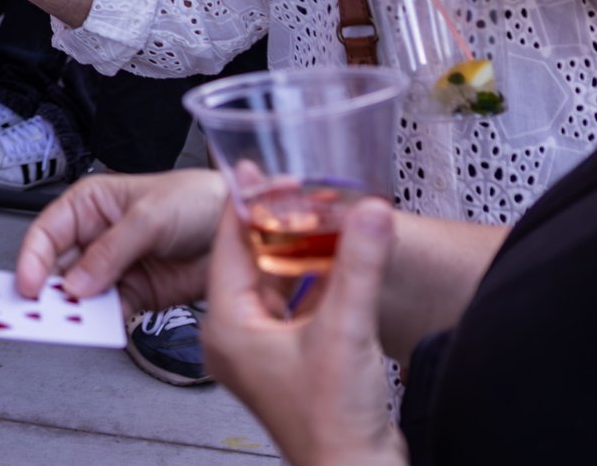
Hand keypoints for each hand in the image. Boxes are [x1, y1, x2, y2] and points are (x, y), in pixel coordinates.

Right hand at [18, 169, 226, 312]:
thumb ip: (112, 249)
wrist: (243, 230)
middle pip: (58, 269)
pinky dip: (101, 324)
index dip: (32, 260)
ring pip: (80, 296)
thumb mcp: (150, 216)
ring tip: (70, 324)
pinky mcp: (136, 296)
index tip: (29, 286)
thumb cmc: (197, 200)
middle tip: (39, 314)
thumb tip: (77, 282)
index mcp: (90, 206)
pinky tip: (99, 328)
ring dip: (74, 312)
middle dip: (48, 292)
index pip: (47, 233)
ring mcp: (115, 269)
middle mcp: (96, 238)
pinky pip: (108, 313)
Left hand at [200, 200, 405, 465]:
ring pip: (275, 284)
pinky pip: (294, 307)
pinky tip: (336, 262)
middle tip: (294, 190)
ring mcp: (263, 352)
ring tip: (318, 218)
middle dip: (275, 226)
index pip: (227, 247)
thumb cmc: (332, 426)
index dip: (244, 205)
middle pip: (249, 262)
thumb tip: (369, 213)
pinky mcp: (291, 363)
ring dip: (297, 253)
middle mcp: (237, 339)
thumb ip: (358, 264)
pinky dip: (313, 282)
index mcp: (227, 328)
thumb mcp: (345, 329)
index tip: (253, 171)